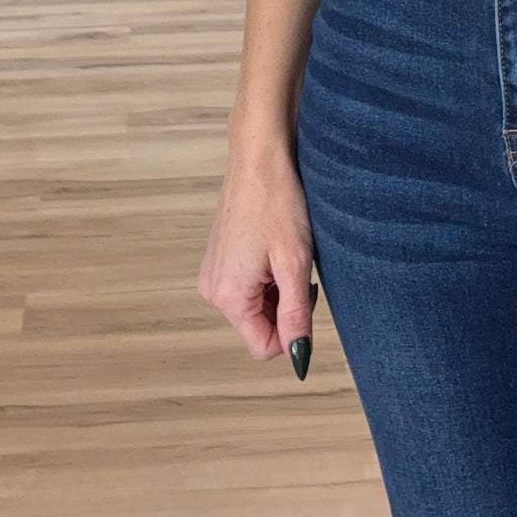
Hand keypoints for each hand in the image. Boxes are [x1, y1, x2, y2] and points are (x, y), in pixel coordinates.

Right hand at [197, 131, 319, 373]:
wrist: (259, 157)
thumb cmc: (278, 203)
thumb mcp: (295, 263)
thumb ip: (295, 316)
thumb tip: (297, 358)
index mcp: (229, 297)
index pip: (264, 347)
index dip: (292, 330)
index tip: (305, 292)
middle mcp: (212, 291)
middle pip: (259, 326)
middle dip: (283, 306)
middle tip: (297, 266)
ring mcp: (211, 273)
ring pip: (254, 305)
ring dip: (275, 288)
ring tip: (285, 251)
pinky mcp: (217, 258)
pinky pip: (245, 285)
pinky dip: (264, 273)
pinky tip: (272, 243)